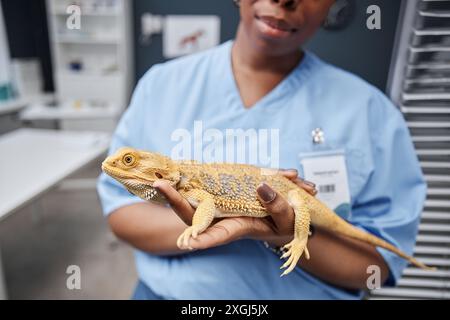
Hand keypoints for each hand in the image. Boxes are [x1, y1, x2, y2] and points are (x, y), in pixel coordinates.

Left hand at [153, 169, 316, 249]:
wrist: (283, 219)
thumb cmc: (285, 224)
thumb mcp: (288, 219)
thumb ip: (277, 206)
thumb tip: (262, 186)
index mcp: (238, 229)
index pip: (215, 235)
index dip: (201, 238)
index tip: (187, 242)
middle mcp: (223, 220)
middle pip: (195, 213)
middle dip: (176, 201)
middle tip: (160, 184)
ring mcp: (220, 207)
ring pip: (194, 201)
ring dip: (177, 192)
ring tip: (160, 180)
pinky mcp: (221, 195)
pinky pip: (202, 190)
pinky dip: (188, 185)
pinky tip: (174, 176)